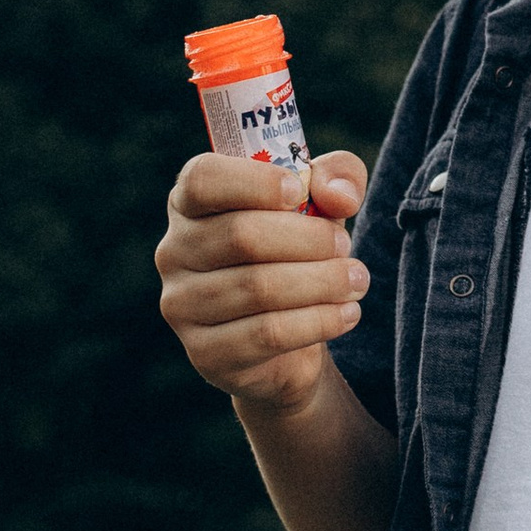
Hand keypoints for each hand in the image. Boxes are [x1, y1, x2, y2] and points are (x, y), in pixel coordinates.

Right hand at [155, 151, 369, 422]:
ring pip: (259, 288)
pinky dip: (318, 321)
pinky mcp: (206, 353)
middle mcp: (174, 252)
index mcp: (189, 204)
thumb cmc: (297, 252)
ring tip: (356, 281)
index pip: (202, 180)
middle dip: (309, 239)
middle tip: (345, 246)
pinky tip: (346, 314)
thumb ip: (338, 177)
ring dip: (323, 282)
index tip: (299, 192)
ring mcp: (182, 306)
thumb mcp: (323, 203)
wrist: (289, 338)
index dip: (254, 182)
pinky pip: (268, 333)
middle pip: (242, 235)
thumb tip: (338, 196)